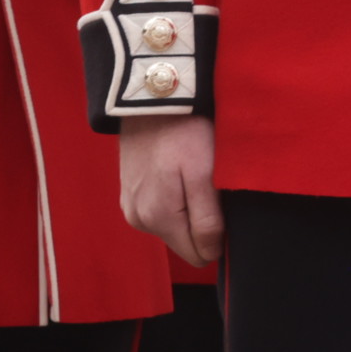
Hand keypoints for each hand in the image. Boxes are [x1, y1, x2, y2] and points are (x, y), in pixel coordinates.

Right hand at [120, 118, 225, 266]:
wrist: (152, 95)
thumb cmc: (184, 130)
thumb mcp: (205, 174)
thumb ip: (208, 221)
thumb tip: (212, 254)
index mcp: (157, 219)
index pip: (199, 256)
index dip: (218, 234)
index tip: (220, 202)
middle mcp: (138, 219)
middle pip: (185, 242)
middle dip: (202, 221)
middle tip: (208, 184)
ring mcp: (131, 205)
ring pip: (174, 226)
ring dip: (188, 207)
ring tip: (192, 173)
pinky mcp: (130, 192)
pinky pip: (161, 209)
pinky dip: (174, 196)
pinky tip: (177, 170)